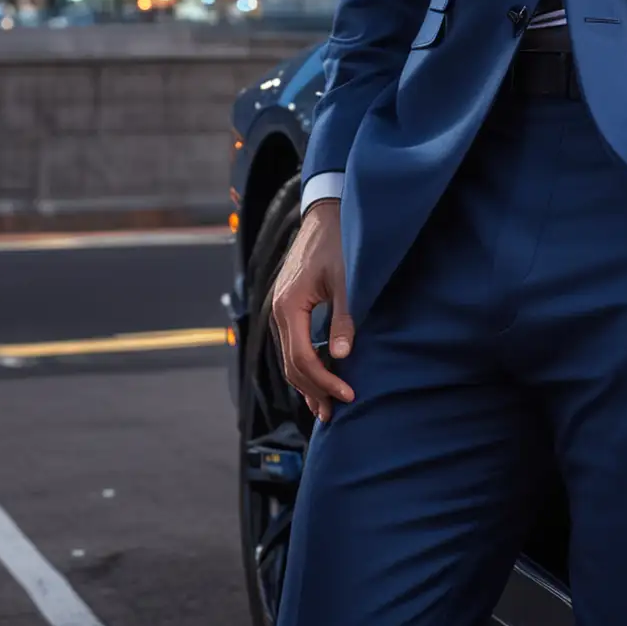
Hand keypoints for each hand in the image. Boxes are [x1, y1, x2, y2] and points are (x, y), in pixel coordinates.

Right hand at [270, 198, 355, 423]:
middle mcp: (277, 311)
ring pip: (288, 357)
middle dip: (313, 390)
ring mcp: (279, 309)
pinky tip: (316, 380)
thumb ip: (343, 317)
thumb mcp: (346, 280)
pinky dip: (303, 365)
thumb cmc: (338, 243)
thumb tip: (342, 356)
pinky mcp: (288, 306)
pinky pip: (291, 344)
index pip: (302, 358)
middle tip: (335, 412)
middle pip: (291, 365)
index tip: (349, 394)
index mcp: (288, 306)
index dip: (325, 381)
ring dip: (306, 383)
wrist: (326, 213)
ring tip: (325, 406)